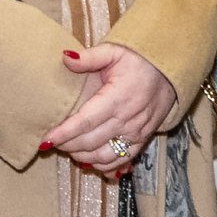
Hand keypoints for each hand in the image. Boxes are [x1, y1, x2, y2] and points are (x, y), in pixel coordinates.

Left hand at [42, 44, 178, 173]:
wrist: (171, 71)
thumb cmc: (139, 61)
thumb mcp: (115, 51)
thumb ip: (90, 57)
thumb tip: (65, 58)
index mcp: (118, 98)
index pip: (86, 121)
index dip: (64, 133)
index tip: (46, 139)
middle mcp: (127, 120)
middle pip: (90, 142)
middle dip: (67, 145)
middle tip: (51, 141)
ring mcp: (136, 133)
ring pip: (103, 156)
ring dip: (82, 156)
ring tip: (67, 148)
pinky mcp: (142, 140)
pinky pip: (120, 161)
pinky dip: (102, 165)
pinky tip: (88, 160)